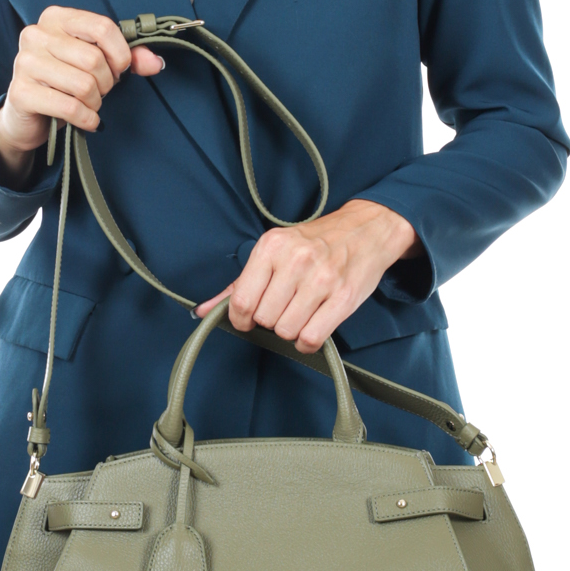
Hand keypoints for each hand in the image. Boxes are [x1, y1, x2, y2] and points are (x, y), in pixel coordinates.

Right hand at [0, 6, 165, 183]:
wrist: (28, 116)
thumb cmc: (65, 83)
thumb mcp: (96, 65)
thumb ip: (128, 59)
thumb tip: (156, 62)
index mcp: (56, 18)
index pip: (102, 27)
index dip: (120, 54)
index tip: (120, 69)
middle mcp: (36, 34)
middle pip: (94, 59)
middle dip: (107, 83)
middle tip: (100, 91)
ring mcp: (25, 62)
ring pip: (84, 85)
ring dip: (96, 102)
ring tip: (89, 104)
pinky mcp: (21, 92)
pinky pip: (70, 107)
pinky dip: (87, 119)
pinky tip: (86, 119)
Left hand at [195, 200, 422, 353]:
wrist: (367, 229)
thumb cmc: (316, 242)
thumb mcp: (273, 251)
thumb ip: (237, 285)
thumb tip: (202, 311)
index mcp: (272, 247)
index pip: (242, 301)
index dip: (242, 319)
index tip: (249, 318)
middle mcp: (296, 261)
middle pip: (264, 319)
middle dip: (270, 320)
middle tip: (283, 307)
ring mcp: (322, 279)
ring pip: (286, 331)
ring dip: (290, 330)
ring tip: (300, 312)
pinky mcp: (344, 298)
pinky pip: (311, 338)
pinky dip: (308, 341)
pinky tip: (312, 325)